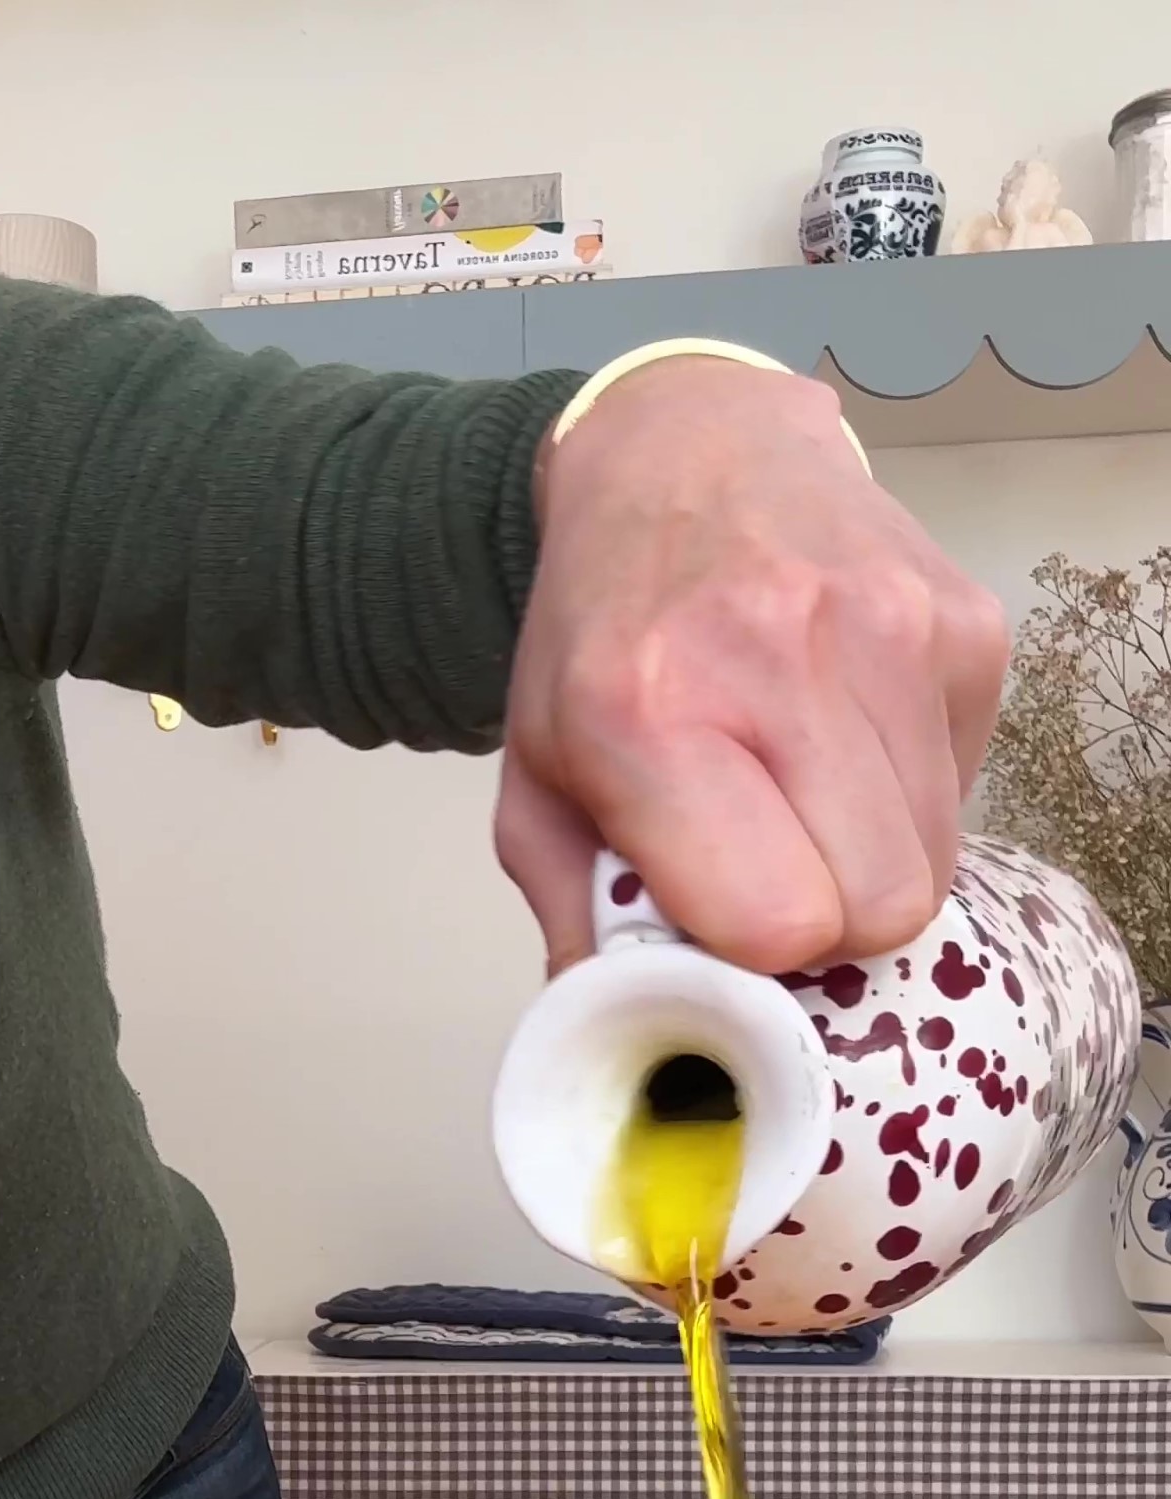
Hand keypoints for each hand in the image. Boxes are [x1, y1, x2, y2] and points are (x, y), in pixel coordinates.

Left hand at [496, 357, 1009, 974]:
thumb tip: (629, 1036)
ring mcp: (893, 630)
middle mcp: (783, 658)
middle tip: (771, 878)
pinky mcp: (967, 623)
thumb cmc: (603, 639)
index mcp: (649, 715)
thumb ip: (574, 915)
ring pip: (937, 859)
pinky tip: (844, 740)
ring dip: (871, 865)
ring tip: (799, 803)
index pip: (778, 921)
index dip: (758, 954)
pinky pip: (965, 786)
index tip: (724, 930)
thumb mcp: (538, 777)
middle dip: (829, 925)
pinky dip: (909, 797)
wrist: (689, 457)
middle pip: (881, 907)